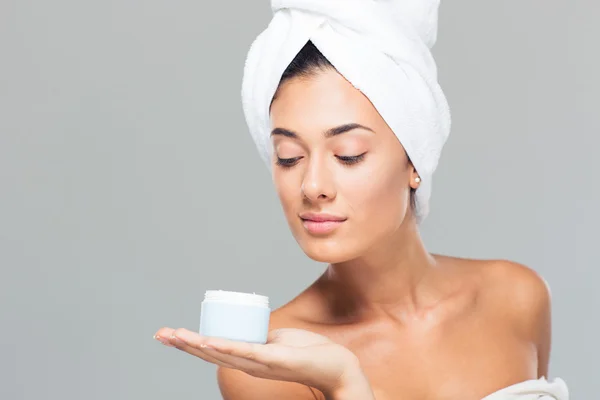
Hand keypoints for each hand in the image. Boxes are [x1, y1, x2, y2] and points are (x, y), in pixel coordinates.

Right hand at [154, 327, 373, 398]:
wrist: (337, 366)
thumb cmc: (310, 352)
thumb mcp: (278, 341)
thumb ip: (263, 339)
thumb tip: (253, 331)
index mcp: (248, 358)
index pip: (213, 351)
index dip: (190, 343)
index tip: (169, 333)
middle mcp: (249, 364)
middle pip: (210, 354)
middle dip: (183, 344)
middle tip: (160, 333)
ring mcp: (260, 363)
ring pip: (223, 353)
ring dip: (197, 344)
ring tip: (175, 335)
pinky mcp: (275, 360)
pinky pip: (247, 352)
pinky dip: (226, 347)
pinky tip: (209, 342)